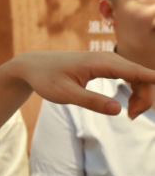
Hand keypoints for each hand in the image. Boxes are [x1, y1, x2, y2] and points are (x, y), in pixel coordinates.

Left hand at [8, 51, 154, 118]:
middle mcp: (108, 58)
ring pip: (138, 76)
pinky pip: (130, 76)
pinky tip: (127, 105)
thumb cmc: (46, 79)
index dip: (154, 82)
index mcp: (99, 63)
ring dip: (141, 95)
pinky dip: (135, 90)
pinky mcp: (106, 65)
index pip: (137, 71)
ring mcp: (108, 60)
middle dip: (146, 97)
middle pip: (142, 76)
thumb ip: (91, 101)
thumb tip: (118, 110)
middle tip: (131, 117)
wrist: (33, 66)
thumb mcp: (65, 94)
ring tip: (129, 114)